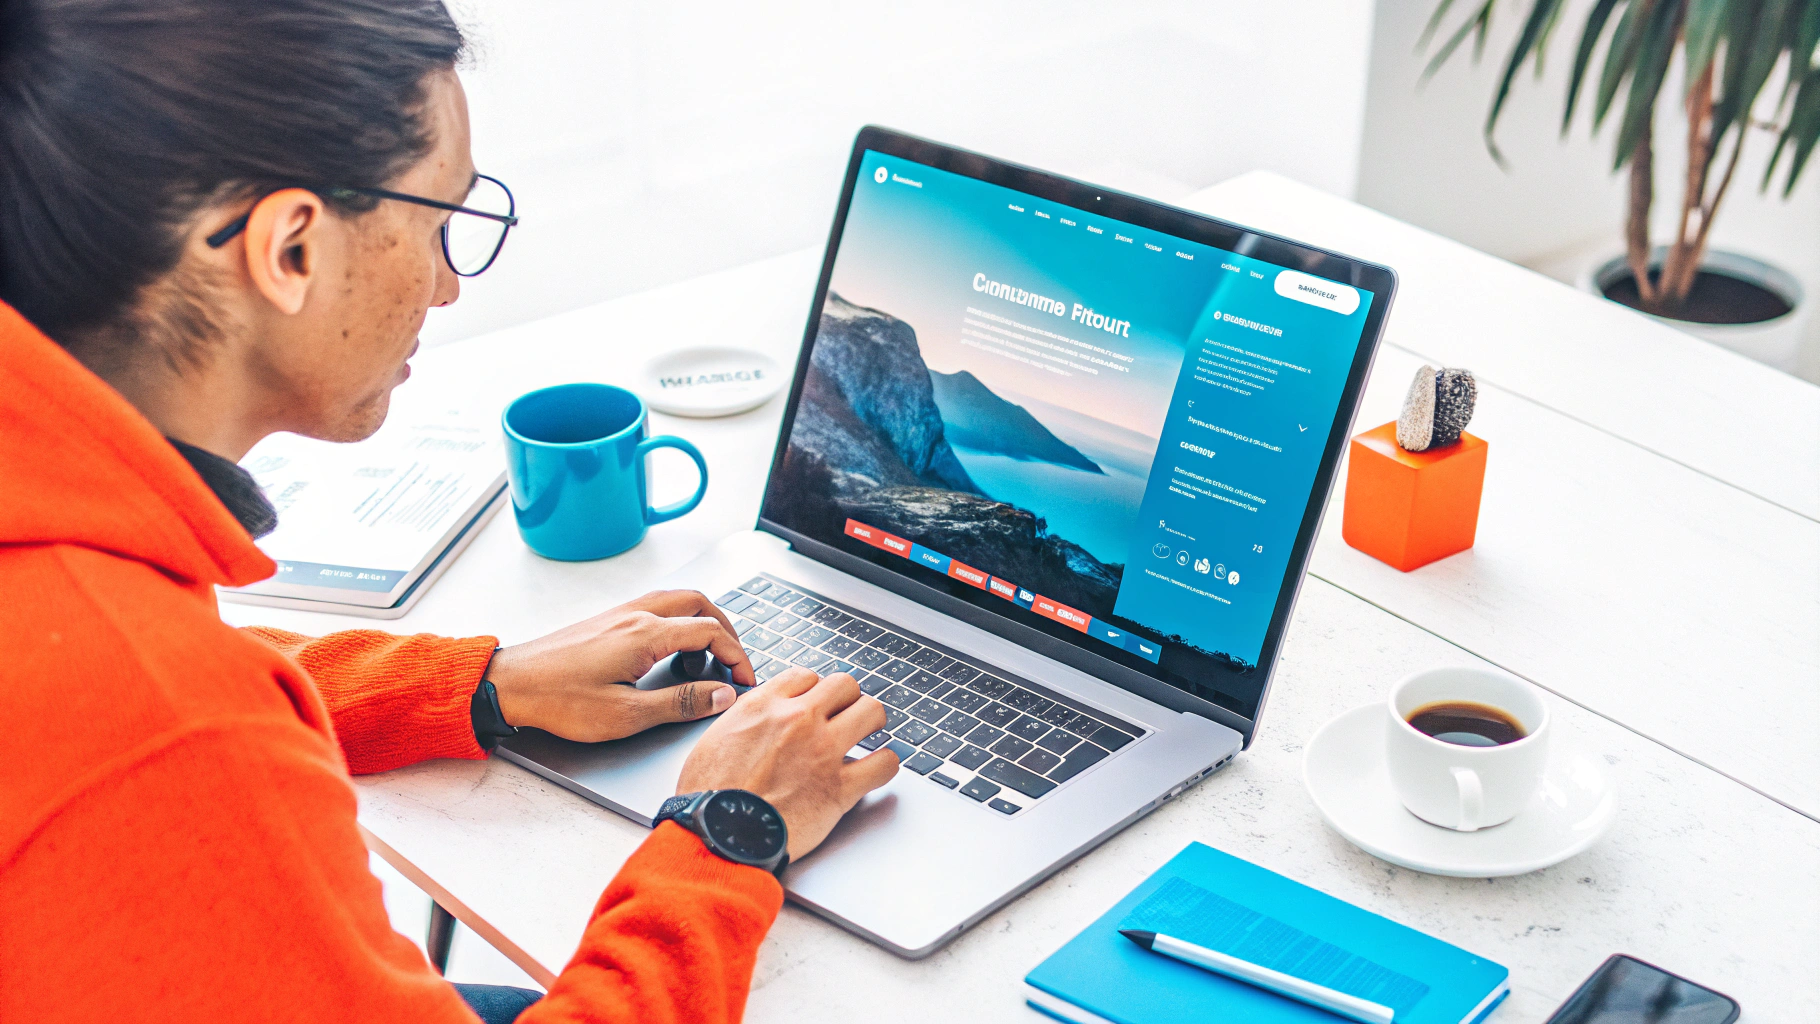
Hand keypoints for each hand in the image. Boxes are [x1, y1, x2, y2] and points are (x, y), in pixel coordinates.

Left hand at [485, 590, 755, 742]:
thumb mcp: (626, 715)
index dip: (737, 655)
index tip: (745, 680)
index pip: (710, 631)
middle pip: (699, 602)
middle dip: (726, 630)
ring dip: (703, 620)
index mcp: (645, 634)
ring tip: (710, 653)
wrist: (511, 684)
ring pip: (677, 600)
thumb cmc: (559, 701)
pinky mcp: (606, 621)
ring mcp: (619, 614)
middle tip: (735, 661)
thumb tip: (722, 695)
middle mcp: (635, 615)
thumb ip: (680, 702)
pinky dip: (678, 621)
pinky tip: (671, 649)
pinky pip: (656, 607)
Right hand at [677, 667, 897, 861]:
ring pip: (872, 712)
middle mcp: (798, 720)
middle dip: (847, 699)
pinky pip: (884, 763)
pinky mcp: (840, 788)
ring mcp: (823, 751)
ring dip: (872, 722)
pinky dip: (886, 764)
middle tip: (846, 714)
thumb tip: (756, 720)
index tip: (814, 703)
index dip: (813, 690)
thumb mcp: (714, 739)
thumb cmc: (708, 796)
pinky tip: (878, 768)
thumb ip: (744, 722)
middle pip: (845, 685)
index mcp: (764, 706)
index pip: (805, 676)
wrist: (716, 835)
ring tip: (868, 733)